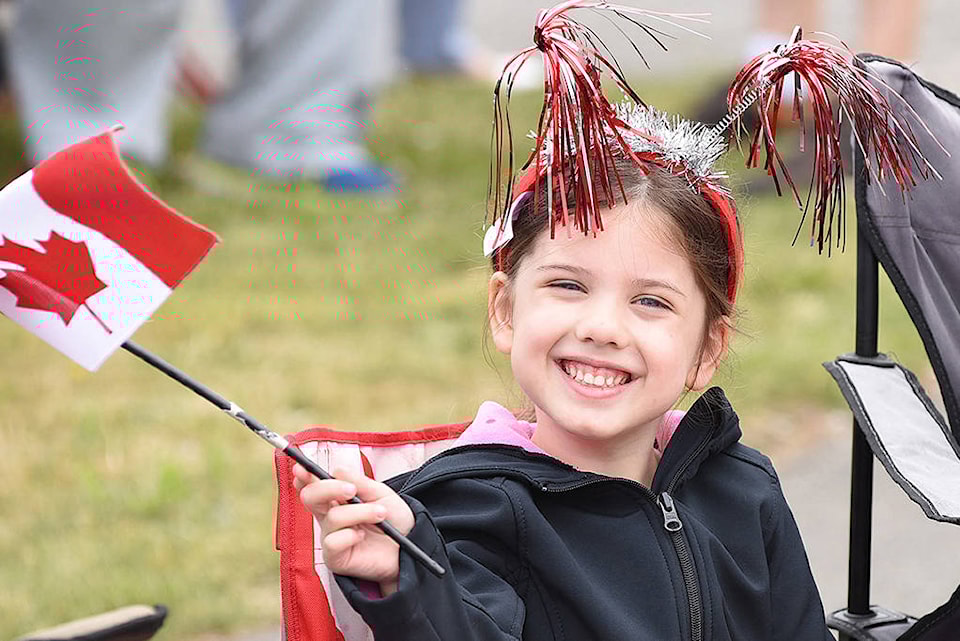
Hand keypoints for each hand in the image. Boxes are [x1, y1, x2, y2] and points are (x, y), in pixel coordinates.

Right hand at [293, 465, 414, 593]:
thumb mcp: (380, 493)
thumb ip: (359, 482)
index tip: (302, 468)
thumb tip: (337, 471)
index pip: (313, 485)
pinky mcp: (335, 557)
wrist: (410, 544)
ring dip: (360, 512)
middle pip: (310, 497)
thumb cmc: (394, 519)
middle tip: (352, 490)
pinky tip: (362, 536)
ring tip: (380, 514)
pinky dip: (351, 535)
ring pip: (333, 517)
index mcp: (337, 498)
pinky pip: (333, 542)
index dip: (304, 476)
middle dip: (328, 488)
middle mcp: (330, 516)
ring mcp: (331, 536)